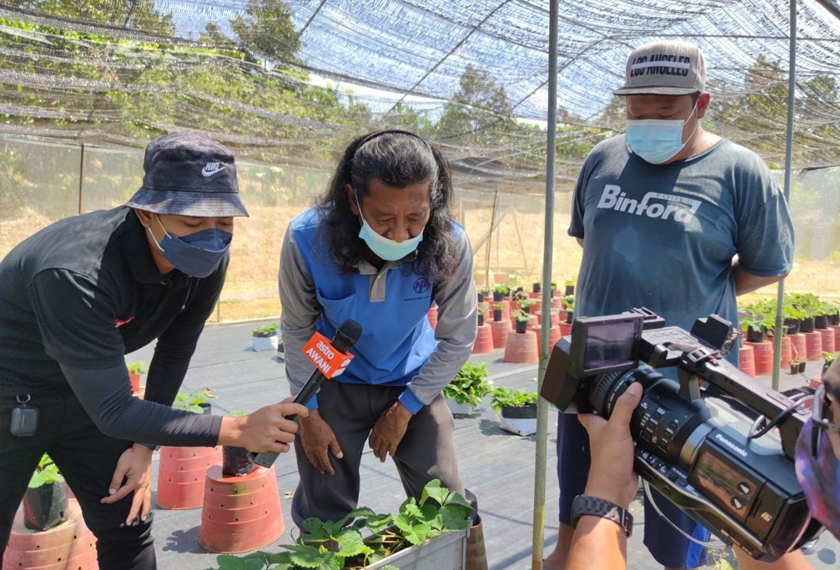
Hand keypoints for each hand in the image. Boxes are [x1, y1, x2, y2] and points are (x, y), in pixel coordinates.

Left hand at [101, 443, 152, 524]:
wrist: (144, 447)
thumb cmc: (131, 456)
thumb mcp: (121, 466)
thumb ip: (116, 480)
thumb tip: (112, 492)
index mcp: (135, 482)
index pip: (121, 494)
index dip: (111, 498)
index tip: (103, 501)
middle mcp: (143, 485)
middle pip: (138, 502)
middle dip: (133, 513)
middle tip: (129, 523)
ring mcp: (147, 483)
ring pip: (147, 499)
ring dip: (145, 509)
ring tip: (144, 518)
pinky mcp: (149, 480)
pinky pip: (148, 494)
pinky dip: (148, 501)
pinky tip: (147, 504)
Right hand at [219, 399, 307, 452]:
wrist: (240, 430)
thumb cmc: (257, 419)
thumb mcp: (269, 408)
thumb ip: (284, 404)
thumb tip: (297, 397)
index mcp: (274, 410)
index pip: (294, 407)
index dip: (302, 410)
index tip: (305, 413)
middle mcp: (273, 421)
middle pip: (294, 427)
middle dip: (291, 429)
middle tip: (284, 429)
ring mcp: (270, 433)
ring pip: (291, 438)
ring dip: (287, 439)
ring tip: (280, 436)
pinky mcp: (267, 445)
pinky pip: (284, 448)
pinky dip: (284, 447)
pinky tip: (279, 444)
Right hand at [299, 410, 342, 474]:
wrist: (309, 421)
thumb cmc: (321, 429)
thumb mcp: (332, 438)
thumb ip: (336, 448)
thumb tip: (340, 456)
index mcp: (320, 452)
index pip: (325, 463)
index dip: (329, 468)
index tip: (332, 472)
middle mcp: (312, 452)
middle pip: (317, 463)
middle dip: (321, 468)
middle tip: (324, 472)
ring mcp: (307, 448)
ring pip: (311, 459)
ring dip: (315, 464)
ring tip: (317, 466)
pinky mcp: (304, 443)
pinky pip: (307, 454)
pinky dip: (310, 458)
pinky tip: (311, 456)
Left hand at [369, 402, 411, 462]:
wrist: (398, 414)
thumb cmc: (391, 411)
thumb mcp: (381, 416)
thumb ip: (379, 421)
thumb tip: (379, 421)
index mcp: (376, 429)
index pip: (371, 439)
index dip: (371, 444)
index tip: (371, 447)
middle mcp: (380, 436)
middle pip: (376, 447)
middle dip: (376, 452)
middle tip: (376, 455)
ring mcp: (387, 439)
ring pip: (383, 450)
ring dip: (382, 456)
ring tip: (382, 460)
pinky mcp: (395, 441)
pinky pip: (392, 449)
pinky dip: (391, 453)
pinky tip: (391, 455)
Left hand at [578, 382, 642, 508]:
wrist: (616, 488)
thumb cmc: (608, 461)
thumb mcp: (616, 428)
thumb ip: (624, 406)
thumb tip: (634, 387)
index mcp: (595, 425)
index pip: (588, 407)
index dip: (591, 398)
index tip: (600, 387)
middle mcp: (604, 433)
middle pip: (610, 415)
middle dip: (618, 407)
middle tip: (630, 394)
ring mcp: (616, 443)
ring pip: (625, 428)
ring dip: (633, 421)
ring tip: (645, 407)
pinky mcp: (628, 454)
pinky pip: (637, 441)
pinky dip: (644, 437)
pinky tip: (652, 431)